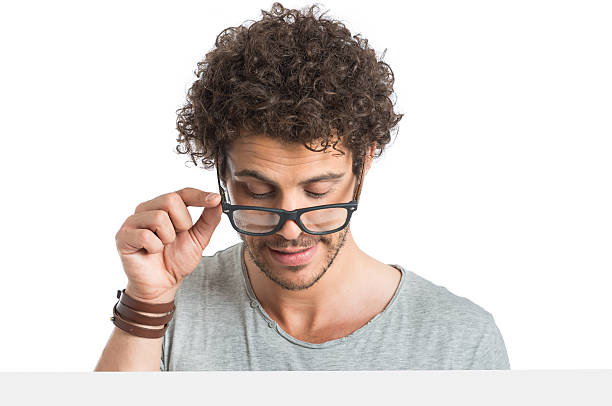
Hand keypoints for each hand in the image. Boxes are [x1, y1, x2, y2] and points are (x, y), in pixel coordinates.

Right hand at [115, 187, 221, 302]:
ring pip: (158, 217)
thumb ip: (208, 220)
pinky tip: (151, 252)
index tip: (215, 199)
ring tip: (163, 246)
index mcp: (164, 207)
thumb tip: (218, 202)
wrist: (162, 285)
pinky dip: (154, 247)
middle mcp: (147, 209)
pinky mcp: (123, 237)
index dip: (200, 196)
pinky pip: (145, 235)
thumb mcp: (198, 239)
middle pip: (170, 199)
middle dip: (182, 222)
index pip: (183, 193)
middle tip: (177, 237)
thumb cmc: (176, 260)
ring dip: (168, 237)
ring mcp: (133, 222)